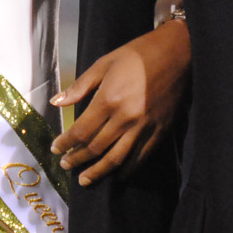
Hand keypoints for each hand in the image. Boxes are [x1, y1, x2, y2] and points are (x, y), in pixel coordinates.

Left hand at [50, 17, 189, 185]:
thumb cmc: (137, 55)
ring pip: (117, 158)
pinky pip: (141, 157)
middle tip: (65, 165)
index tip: (55, 149)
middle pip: (96, 148)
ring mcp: (144, 127)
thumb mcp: (104, 63)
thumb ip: (80, 86)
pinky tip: (117, 174)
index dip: (65, 143)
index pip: (81, 131)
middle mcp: (125, 118)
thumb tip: (56, 102)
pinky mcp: (160, 132)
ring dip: (98, 172)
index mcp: (109, 100)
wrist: (177, 53)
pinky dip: (127, 169)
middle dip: (77, 159)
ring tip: (85, 179)